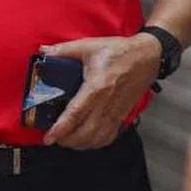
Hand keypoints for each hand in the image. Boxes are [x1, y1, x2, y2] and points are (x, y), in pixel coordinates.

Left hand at [40, 33, 160, 148]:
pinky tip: (86, 140)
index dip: (60, 129)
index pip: (75, 114)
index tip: (48, 138)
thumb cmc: (120, 51)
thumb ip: (64, 50)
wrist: (147, 57)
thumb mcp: (89, 46)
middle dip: (67, 140)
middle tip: (54, 138)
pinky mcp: (122, 115)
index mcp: (97, 87)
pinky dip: (95, 143)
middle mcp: (107, 104)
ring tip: (67, 140)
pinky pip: (108, 137)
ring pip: (96, 139)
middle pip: (85, 133)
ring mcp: (116, 112)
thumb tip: (43, 51)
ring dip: (80, 144)